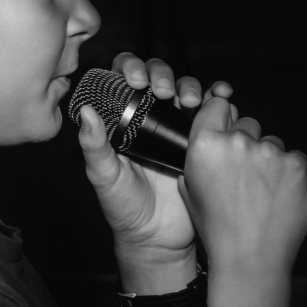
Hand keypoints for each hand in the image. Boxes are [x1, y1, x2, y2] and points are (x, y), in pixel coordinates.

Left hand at [76, 52, 234, 265]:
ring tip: (188, 101)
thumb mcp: (104, 177)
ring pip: (186, 88)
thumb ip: (94, 147)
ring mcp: (178, 126)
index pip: (124, 77)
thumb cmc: (124, 207)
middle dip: (162, 74)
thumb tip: (86, 111)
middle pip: (158, 75)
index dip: (130, 68)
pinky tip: (221, 94)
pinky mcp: (203, 138)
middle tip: (163, 91)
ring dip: (189, 85)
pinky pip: (213, 110)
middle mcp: (150, 116)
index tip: (135, 81)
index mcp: (122, 118)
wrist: (159, 239)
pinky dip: (219, 95)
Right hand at [179, 96, 306, 275]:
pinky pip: (295, 158)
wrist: (252, 259)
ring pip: (272, 143)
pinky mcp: (298, 164)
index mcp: (205, 145)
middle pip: (247, 124)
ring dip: (270, 160)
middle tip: (246, 174)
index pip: (216, 105)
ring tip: (264, 191)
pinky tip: (280, 195)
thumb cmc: (219, 230)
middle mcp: (238, 142)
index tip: (226, 127)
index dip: (222, 116)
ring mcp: (271, 152)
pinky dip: (290, 173)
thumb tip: (206, 144)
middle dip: (247, 143)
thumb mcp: (191, 192)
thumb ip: (197, 160)